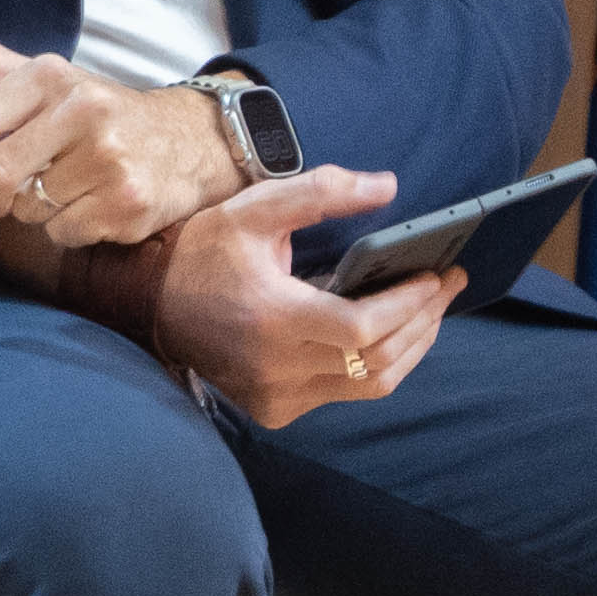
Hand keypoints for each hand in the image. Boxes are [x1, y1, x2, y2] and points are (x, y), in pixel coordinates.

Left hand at [0, 0, 240, 251]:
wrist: (189, 139)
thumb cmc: (90, 111)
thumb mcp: (33, 75)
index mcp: (48, 75)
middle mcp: (83, 109)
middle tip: (1, 198)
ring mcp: (111, 157)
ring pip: (30, 211)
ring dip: (35, 211)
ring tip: (71, 184)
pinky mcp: (130, 201)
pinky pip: (65, 234)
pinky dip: (70, 229)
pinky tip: (97, 203)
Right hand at [113, 164, 468, 428]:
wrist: (147, 303)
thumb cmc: (203, 252)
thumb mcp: (255, 208)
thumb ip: (321, 192)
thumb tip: (388, 187)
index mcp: (272, 318)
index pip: (364, 329)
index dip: (409, 305)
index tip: (438, 275)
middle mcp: (276, 367)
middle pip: (378, 360)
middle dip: (424, 322)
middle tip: (448, 285)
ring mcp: (276, 396)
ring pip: (370, 385)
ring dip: (410, 348)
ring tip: (430, 310)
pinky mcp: (275, 409)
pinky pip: (345, 394)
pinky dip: (376, 366)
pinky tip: (389, 336)